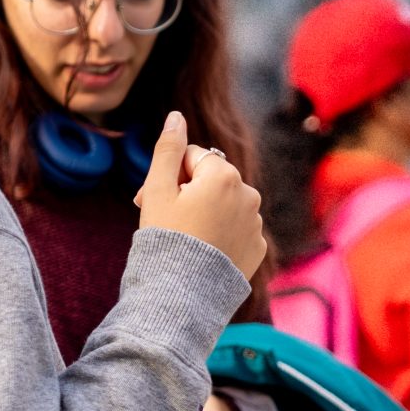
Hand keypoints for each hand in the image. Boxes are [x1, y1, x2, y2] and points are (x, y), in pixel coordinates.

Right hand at [137, 110, 265, 278]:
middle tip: (162, 219)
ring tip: (183, 238)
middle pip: (210, 181)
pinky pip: (236, 230)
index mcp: (225, 175)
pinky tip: (201, 252)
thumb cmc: (165, 239)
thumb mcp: (157, 190)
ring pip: (224, 205)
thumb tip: (175, 115)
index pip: (192, 158)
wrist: (183, 295)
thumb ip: (168, 148)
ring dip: (204, 212)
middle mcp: (249, 194)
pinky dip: (220, 235)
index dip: (169, 176)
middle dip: (186, 193)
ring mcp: (256, 223)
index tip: (151, 200)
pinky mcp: (258, 248)